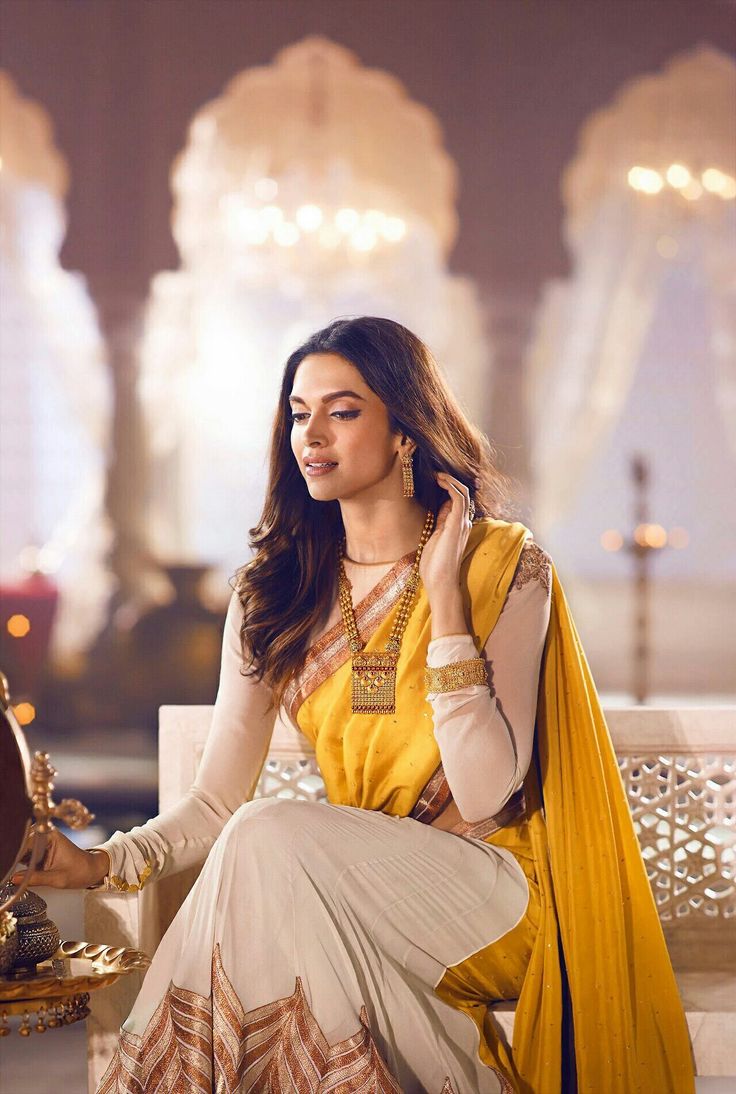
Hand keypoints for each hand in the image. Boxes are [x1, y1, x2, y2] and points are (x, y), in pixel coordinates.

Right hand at [11, 827, 108, 889]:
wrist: (92, 870)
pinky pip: (25, 856)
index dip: (15, 852)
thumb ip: (35, 878)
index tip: (8, 863)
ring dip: (15, 860)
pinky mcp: (40, 851)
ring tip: (11, 870)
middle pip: (21, 843)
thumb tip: (13, 879)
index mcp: (50, 836)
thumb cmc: (80, 871)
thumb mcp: (58, 878)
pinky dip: (20, 864)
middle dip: (13, 855)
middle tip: (8, 869)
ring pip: (21, 850)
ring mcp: (41, 843)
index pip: (26, 841)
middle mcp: (44, 835)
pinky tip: (15, 871)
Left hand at [419, 471, 472, 600]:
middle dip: (451, 480)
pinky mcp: (456, 525)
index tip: (435, 479)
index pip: (458, 500)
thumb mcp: (434, 538)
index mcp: (457, 526)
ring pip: (463, 493)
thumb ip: (439, 523)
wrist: (440, 583)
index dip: (448, 487)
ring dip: (451, 480)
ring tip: (438, 474)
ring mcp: (462, 523)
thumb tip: (438, 508)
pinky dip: (451, 487)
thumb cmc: (435, 566)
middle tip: (436, 473)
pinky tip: (441, 481)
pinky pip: (459, 499)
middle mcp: (463, 523)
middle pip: (464, 493)